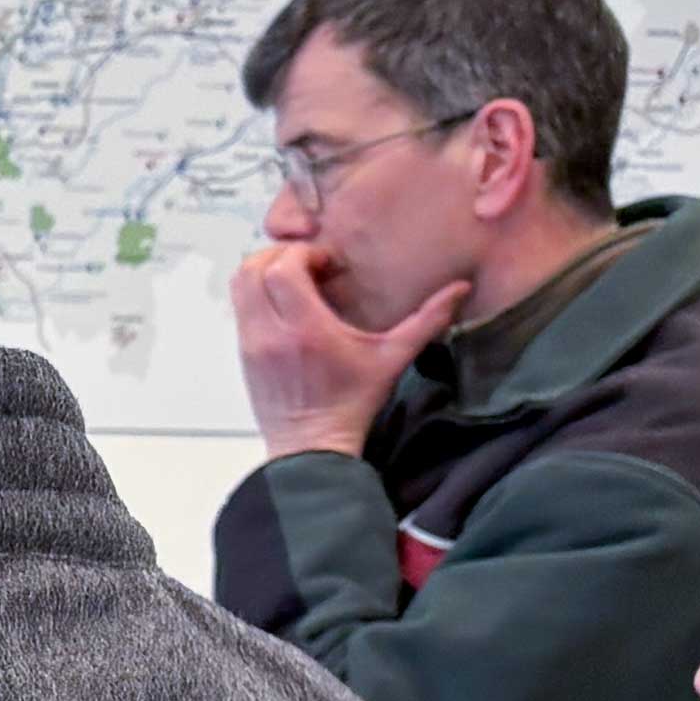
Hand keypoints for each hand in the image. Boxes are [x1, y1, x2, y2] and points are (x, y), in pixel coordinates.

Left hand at [229, 246, 463, 459]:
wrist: (312, 446)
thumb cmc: (353, 402)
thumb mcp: (393, 359)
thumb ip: (426, 320)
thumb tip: (460, 288)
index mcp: (306, 329)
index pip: (283, 269)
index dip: (303, 254)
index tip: (327, 263)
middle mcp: (271, 332)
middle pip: (254, 269)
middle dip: (280, 255)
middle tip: (309, 263)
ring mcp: (251, 343)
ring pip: (239, 286)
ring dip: (263, 271)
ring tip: (294, 279)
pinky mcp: (243, 353)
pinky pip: (240, 307)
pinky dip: (256, 294)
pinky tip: (285, 304)